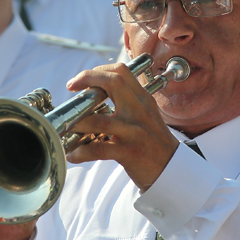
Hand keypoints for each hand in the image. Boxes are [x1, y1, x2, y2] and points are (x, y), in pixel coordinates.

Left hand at [64, 62, 179, 191]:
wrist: (172, 169)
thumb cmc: (155, 143)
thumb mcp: (147, 115)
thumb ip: (129, 102)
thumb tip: (99, 93)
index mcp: (143, 100)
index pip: (122, 72)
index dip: (98, 70)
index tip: (82, 79)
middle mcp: (140, 111)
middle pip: (114, 83)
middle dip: (88, 79)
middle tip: (72, 87)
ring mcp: (134, 132)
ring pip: (100, 120)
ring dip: (78, 123)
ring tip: (67, 127)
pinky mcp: (129, 152)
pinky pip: (99, 150)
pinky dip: (82, 152)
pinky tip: (74, 155)